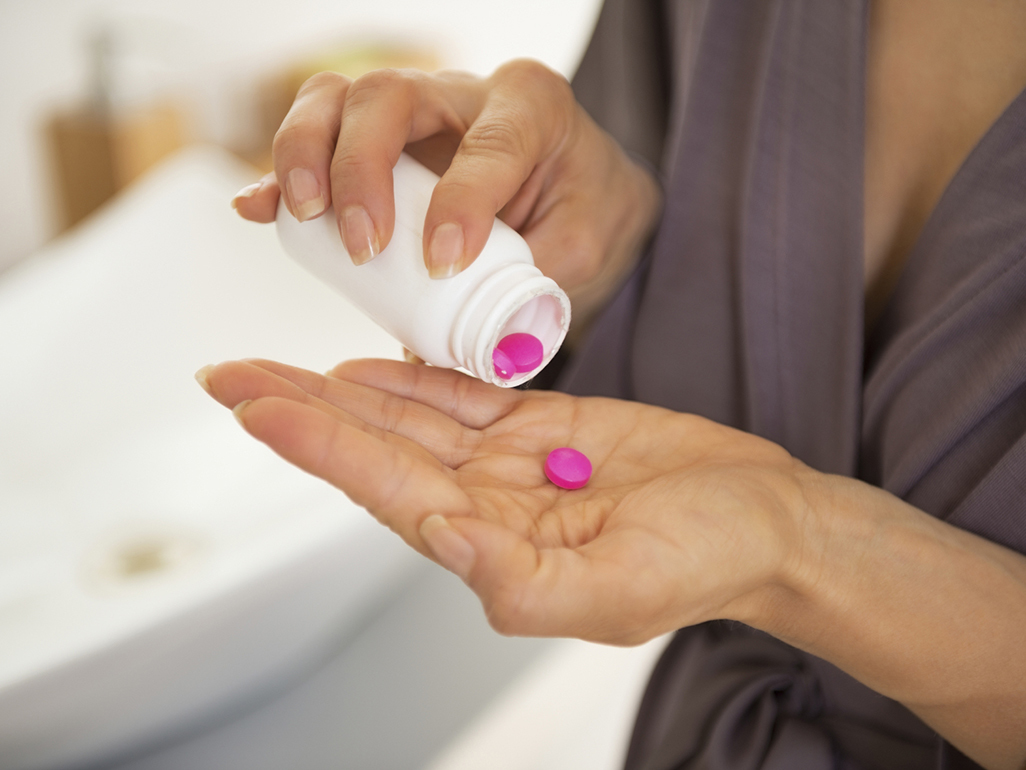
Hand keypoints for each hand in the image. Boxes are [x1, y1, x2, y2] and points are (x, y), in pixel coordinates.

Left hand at [196, 357, 807, 644]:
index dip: (319, 446)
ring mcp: (512, 465)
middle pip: (376, 449)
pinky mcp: (544, 428)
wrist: (766, 519)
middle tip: (229, 376)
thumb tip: (440, 537)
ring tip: (273, 367)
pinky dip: (411, 380)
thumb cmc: (709, 560)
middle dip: (300, 412)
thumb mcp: (620, 588)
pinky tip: (364, 366)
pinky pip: (462, 399)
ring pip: (408, 419)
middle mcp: (488, 506)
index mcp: (494, 548)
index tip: (256, 406)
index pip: (386, 488)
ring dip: (339, 390)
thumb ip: (522, 580)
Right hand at [230, 60, 660, 329]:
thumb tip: (465, 347)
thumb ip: (537, 285)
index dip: (460, 200)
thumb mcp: (588, 247)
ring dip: (306, 155)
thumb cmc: (584, 213)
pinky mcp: (376, 140)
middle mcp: (464, 92)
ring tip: (305, 218)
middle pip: (388, 96)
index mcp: (532, 107)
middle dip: (360, 168)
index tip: (441, 262)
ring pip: (338, 99)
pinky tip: (257, 210)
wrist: (581, 192)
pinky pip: (317, 137)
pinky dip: (281, 173)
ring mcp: (413, 109)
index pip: (488, 142)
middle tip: (362, 246)